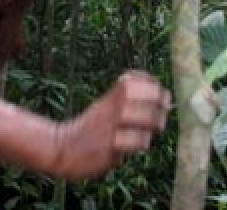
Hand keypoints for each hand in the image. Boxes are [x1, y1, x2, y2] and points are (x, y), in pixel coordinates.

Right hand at [51, 71, 170, 179]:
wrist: (62, 148)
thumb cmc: (92, 127)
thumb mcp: (106, 105)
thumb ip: (128, 98)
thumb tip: (163, 97)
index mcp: (111, 96)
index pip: (134, 79)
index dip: (151, 82)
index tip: (159, 91)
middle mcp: (110, 108)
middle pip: (139, 94)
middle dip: (158, 100)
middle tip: (164, 110)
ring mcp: (109, 126)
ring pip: (140, 117)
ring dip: (154, 122)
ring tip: (156, 128)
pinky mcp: (109, 147)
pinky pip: (132, 141)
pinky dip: (142, 142)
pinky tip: (141, 144)